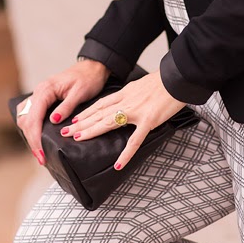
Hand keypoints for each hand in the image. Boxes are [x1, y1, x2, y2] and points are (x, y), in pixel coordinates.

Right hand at [16, 59, 109, 165]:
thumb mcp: (80, 92)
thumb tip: (54, 121)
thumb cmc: (88, 78)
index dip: (36, 137)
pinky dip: (30, 127)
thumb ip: (67, 106)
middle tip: (41, 158)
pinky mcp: (42, 99)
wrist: (91, 67)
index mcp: (46, 90)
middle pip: (26, 120)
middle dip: (32, 140)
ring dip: (29, 135)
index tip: (41, 153)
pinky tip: (37, 137)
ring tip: (39, 151)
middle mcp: (38, 92)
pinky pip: (29, 114)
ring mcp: (38, 95)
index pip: (34, 117)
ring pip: (24, 117)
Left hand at [61, 70, 184, 170]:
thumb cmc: (164, 82)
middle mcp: (127, 101)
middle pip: (99, 113)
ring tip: (78, 139)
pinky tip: (118, 164)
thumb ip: (132, 94)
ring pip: (109, 122)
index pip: (101, 104)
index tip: (73, 120)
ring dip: (92, 131)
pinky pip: (135, 140)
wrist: (178, 78)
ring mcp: (137, 111)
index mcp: (126, 93)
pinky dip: (126, 153)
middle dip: (81, 123)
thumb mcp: (142, 85)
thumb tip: (126, 100)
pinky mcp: (149, 120)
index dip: (86, 112)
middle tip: (64, 132)